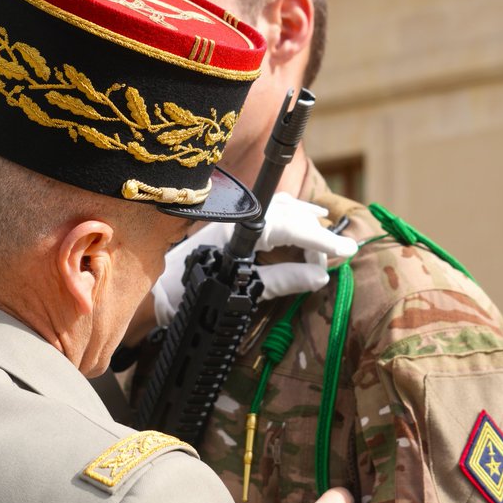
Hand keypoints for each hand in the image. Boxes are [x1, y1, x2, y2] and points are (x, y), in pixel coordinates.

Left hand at [152, 192, 357, 326]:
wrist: (157, 292)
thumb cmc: (194, 292)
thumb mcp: (244, 291)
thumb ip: (281, 281)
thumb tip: (319, 277)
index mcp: (242, 231)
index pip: (292, 228)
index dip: (321, 241)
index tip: (345, 251)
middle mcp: (242, 219)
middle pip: (292, 215)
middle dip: (318, 236)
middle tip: (337, 256)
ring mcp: (238, 221)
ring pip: (283, 210)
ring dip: (307, 224)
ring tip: (327, 240)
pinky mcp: (234, 227)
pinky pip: (272, 214)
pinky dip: (293, 219)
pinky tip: (305, 222)